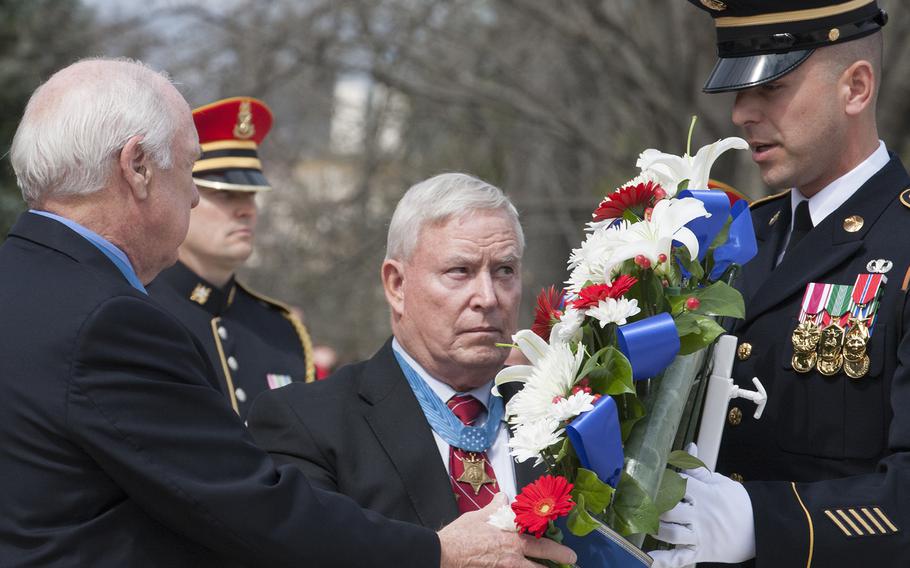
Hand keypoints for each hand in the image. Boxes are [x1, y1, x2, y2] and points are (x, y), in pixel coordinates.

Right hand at [438, 493, 576, 567]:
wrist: (444, 553)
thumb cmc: (460, 536)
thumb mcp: (479, 516)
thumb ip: (496, 507)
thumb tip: (504, 497)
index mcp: (512, 539)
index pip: (543, 544)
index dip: (558, 549)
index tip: (568, 551)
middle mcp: (513, 557)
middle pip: (543, 563)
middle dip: (559, 561)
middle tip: (570, 560)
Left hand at [649, 445, 755, 567]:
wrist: (761, 529)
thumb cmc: (738, 503)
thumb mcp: (721, 482)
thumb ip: (699, 468)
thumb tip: (690, 445)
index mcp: (705, 495)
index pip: (678, 485)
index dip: (663, 482)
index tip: (649, 481)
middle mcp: (701, 516)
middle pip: (670, 509)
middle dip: (653, 506)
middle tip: (639, 503)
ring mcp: (701, 536)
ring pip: (672, 533)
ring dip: (656, 528)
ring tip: (645, 522)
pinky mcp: (701, 552)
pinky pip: (680, 558)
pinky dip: (664, 560)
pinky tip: (649, 560)